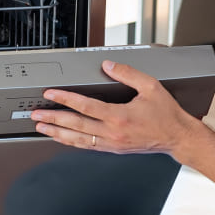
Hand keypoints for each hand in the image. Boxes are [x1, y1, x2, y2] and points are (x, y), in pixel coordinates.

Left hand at [30, 59, 201, 156]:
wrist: (178, 138)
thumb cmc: (167, 115)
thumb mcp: (151, 86)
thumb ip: (128, 74)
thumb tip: (108, 65)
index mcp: (119, 116)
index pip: (85, 106)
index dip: (65, 99)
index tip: (50, 94)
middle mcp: (113, 133)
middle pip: (75, 125)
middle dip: (53, 119)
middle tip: (36, 114)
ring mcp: (111, 144)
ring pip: (78, 139)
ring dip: (57, 133)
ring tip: (41, 128)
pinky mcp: (113, 149)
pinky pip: (87, 146)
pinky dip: (71, 142)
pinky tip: (62, 138)